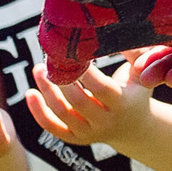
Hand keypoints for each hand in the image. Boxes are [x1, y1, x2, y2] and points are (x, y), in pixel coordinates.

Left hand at [26, 58, 148, 146]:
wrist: (134, 127)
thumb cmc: (135, 92)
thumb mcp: (141, 74)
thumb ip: (136, 54)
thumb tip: (119, 31)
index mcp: (123, 104)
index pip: (101, 88)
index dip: (86, 71)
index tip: (75, 52)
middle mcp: (106, 122)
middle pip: (78, 102)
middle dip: (61, 80)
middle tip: (50, 59)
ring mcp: (90, 132)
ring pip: (62, 113)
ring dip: (46, 91)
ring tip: (38, 70)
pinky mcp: (76, 138)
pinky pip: (52, 127)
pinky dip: (38, 111)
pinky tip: (30, 93)